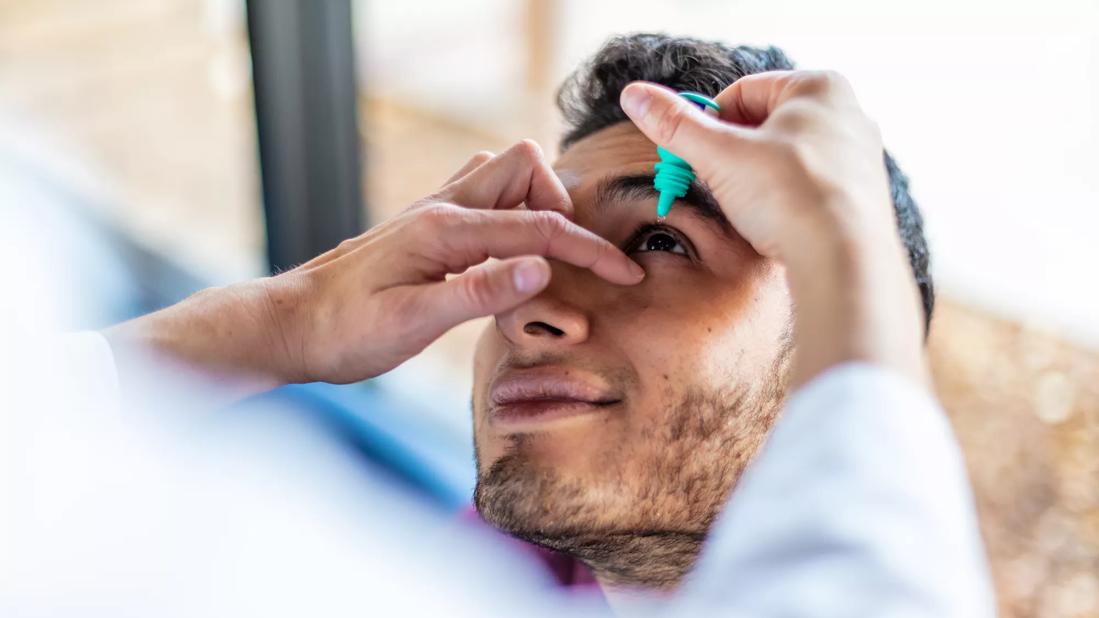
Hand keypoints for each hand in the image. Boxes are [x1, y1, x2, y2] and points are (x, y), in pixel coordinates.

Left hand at [105, 140, 643, 398]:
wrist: (289, 326)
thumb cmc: (343, 333)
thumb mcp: (412, 324)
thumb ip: (480, 291)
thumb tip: (543, 265)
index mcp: (443, 230)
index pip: (537, 227)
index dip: (589, 250)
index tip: (627, 275)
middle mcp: (440, 208)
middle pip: (523, 167)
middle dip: (559, 206)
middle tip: (569, 261)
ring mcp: (430, 211)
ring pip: (502, 174)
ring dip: (534, 204)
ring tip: (542, 258)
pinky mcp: (424, 226)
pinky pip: (481, 195)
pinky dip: (509, 213)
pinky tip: (505, 258)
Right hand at [620, 72, 926, 385]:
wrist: (844, 261)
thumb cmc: (790, 198)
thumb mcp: (720, 156)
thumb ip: (675, 125)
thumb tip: (634, 95)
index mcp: (818, 87)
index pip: (742, 92)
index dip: (708, 124)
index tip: (692, 154)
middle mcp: (846, 113)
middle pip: (764, 124)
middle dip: (731, 154)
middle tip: (714, 182)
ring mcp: (857, 156)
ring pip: (785, 157)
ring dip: (755, 179)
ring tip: (748, 208)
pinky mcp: (861, 195)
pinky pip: (808, 187)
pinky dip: (783, 201)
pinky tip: (775, 224)